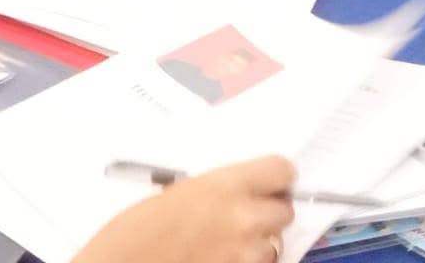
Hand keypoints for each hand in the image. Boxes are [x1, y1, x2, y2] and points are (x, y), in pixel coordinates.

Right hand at [73, 156, 296, 262]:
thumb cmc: (139, 227)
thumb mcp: (179, 192)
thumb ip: (218, 189)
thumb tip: (241, 191)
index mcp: (226, 186)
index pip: (281, 171)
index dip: (277, 176)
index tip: (270, 180)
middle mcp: (245, 219)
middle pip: (285, 211)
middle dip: (269, 212)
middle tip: (247, 214)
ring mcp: (246, 254)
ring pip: (276, 244)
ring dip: (259, 242)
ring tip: (230, 243)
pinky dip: (247, 262)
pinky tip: (224, 258)